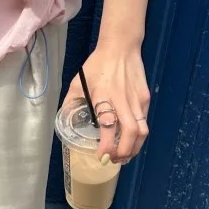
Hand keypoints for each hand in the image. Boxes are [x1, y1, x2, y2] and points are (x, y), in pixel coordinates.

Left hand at [63, 40, 150, 164]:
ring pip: (142, 131)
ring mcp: (137, 100)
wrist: (120, 48)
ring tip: (124, 155)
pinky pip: (143, 121)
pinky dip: (137, 134)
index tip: (102, 158)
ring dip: (134, 147)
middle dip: (124, 152)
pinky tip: (129, 138)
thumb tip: (64, 119)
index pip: (109, 127)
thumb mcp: (78, 82)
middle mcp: (122, 101)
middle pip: (131, 134)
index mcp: (103, 97)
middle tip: (115, 160)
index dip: (107, 147)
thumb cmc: (97, 65)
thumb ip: (70, 102)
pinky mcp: (145, 98)